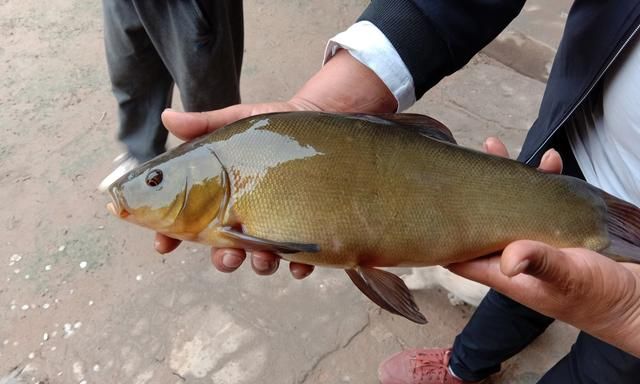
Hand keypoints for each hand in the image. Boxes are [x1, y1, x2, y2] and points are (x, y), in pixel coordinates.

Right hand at [154, 49, 396, 278]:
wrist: (319, 120)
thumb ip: (203, 125)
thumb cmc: (272, 126)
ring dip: (260, 265)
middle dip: (224, 261)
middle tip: (229, 257)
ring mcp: (276, 227)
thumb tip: (167, 118)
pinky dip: (299, 266)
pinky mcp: (306, 230)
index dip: (171, 236)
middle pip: (226, 251)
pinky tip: (299, 264)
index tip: (164, 244)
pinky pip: (301, 258)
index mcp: (222, 199)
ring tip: (265, 258)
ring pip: (261, 260)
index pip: (189, 223)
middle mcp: (246, 217)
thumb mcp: (237, 121)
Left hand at [448, 138, 639, 357]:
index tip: (428, 207)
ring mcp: (536, 241)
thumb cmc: (602, 297)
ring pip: (509, 206)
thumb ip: (540, 264)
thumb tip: (508, 259)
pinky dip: (544, 180)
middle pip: (480, 221)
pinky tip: (551, 160)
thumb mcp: (570, 278)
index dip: (441, 234)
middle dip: (469, 193)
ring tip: (495, 146)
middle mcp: (514, 255)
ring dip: (503, 179)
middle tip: (464, 160)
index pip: (459, 254)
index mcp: (505, 273)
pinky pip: (544, 200)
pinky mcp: (560, 230)